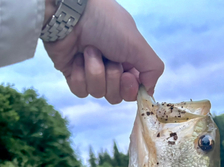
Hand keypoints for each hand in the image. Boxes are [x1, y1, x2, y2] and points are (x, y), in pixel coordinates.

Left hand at [43, 0, 163, 102]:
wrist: (71, 14)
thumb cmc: (106, 23)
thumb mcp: (138, 44)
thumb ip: (152, 69)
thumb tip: (149, 91)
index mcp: (128, 61)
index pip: (133, 91)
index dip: (130, 88)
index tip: (127, 76)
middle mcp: (111, 68)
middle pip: (116, 96)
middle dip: (112, 79)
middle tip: (109, 60)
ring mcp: (91, 73)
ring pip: (98, 93)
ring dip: (94, 71)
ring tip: (89, 50)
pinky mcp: (73, 75)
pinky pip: (80, 91)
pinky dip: (79, 75)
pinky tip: (77, 58)